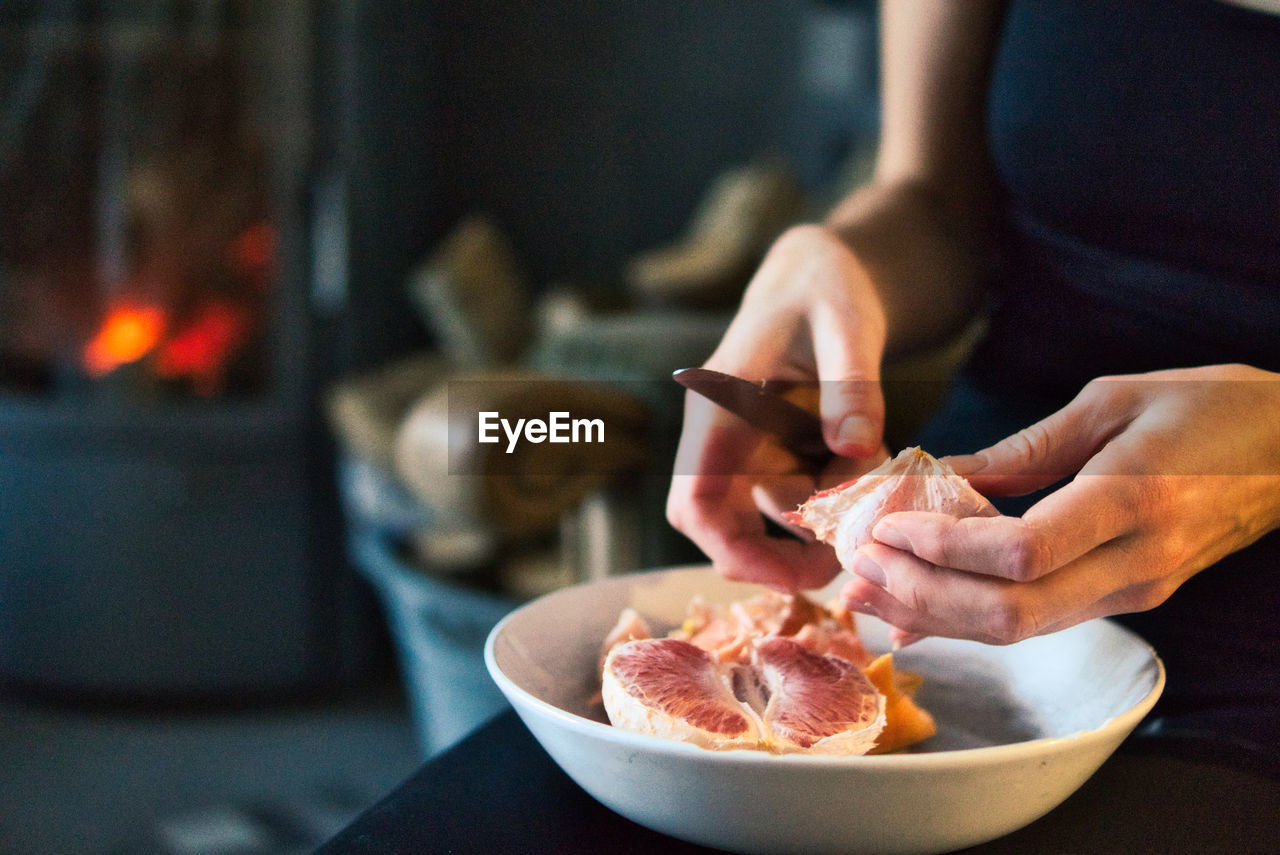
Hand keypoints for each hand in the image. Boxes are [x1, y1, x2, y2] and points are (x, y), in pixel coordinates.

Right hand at [666, 223, 890, 591]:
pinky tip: (869, 454)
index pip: (697, 501)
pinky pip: (796, 490)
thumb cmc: (827, 282)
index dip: (736, 551)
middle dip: (780, 554)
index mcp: (719, 403)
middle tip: (848, 560)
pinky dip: (834, 491)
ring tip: (879, 466)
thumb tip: (855, 450)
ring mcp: (742, 442)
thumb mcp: (847, 323)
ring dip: (825, 509)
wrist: (822, 266)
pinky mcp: (768, 447)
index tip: (799, 577)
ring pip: (772, 509)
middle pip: (719, 523)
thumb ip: (851, 384)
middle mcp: (718, 431)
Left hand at [842, 365, 1279, 643]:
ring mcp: (1135, 589)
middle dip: (922, 593)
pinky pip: (1037, 620)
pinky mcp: (1128, 596)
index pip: (1020, 555)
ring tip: (866, 592)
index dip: (942, 549)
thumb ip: (1024, 447)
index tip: (884, 525)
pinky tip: (917, 608)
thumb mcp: (1112, 401)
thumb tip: (941, 474)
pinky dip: (970, 616)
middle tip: (858, 566)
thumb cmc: (1209, 408)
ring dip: (935, 614)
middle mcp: (1134, 563)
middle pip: (1010, 612)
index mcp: (1131, 501)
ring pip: (1018, 629)